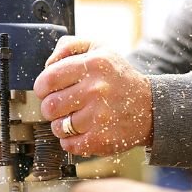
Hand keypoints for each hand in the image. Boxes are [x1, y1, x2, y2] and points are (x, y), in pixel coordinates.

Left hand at [33, 36, 152, 156]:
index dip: (41, 86)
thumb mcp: (99, 49)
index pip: (48, 78)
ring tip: (75, 118)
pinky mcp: (101, 139)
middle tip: (62, 105)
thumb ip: (69, 47)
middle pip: (49, 106)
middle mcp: (97, 90)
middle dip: (51, 107)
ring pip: (58, 127)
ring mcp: (99, 117)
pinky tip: (82, 130)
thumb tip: (48, 64)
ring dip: (61, 125)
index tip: (47, 90)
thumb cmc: (118, 78)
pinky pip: (68, 145)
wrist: (149, 107)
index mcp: (94, 64)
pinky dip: (70, 140)